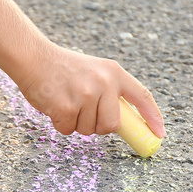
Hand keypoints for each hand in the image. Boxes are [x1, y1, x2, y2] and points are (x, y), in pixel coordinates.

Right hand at [17, 43, 165, 137]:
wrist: (33, 58)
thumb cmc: (61, 68)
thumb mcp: (93, 71)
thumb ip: (108, 91)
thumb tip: (119, 123)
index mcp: (114, 72)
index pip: (142, 97)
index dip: (152, 117)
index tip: (159, 133)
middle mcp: (103, 83)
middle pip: (112, 125)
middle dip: (98, 127)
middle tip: (84, 114)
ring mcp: (85, 95)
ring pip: (88, 130)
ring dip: (76, 124)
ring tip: (66, 102)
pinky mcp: (67, 107)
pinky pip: (69, 130)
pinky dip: (60, 124)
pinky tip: (54, 106)